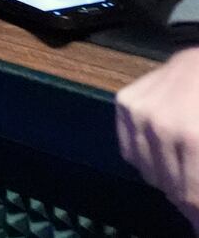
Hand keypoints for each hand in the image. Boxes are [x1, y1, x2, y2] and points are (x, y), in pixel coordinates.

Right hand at [117, 46, 198, 229]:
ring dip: (168, 178)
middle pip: (170, 187)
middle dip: (187, 196)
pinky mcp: (124, 102)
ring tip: (183, 169)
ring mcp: (138, 112)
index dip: (198, 213)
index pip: (191, 195)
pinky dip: (147, 158)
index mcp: (191, 136)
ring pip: (148, 172)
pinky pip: (130, 151)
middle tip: (195, 196)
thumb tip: (195, 207)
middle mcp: (159, 126)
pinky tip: (165, 149)